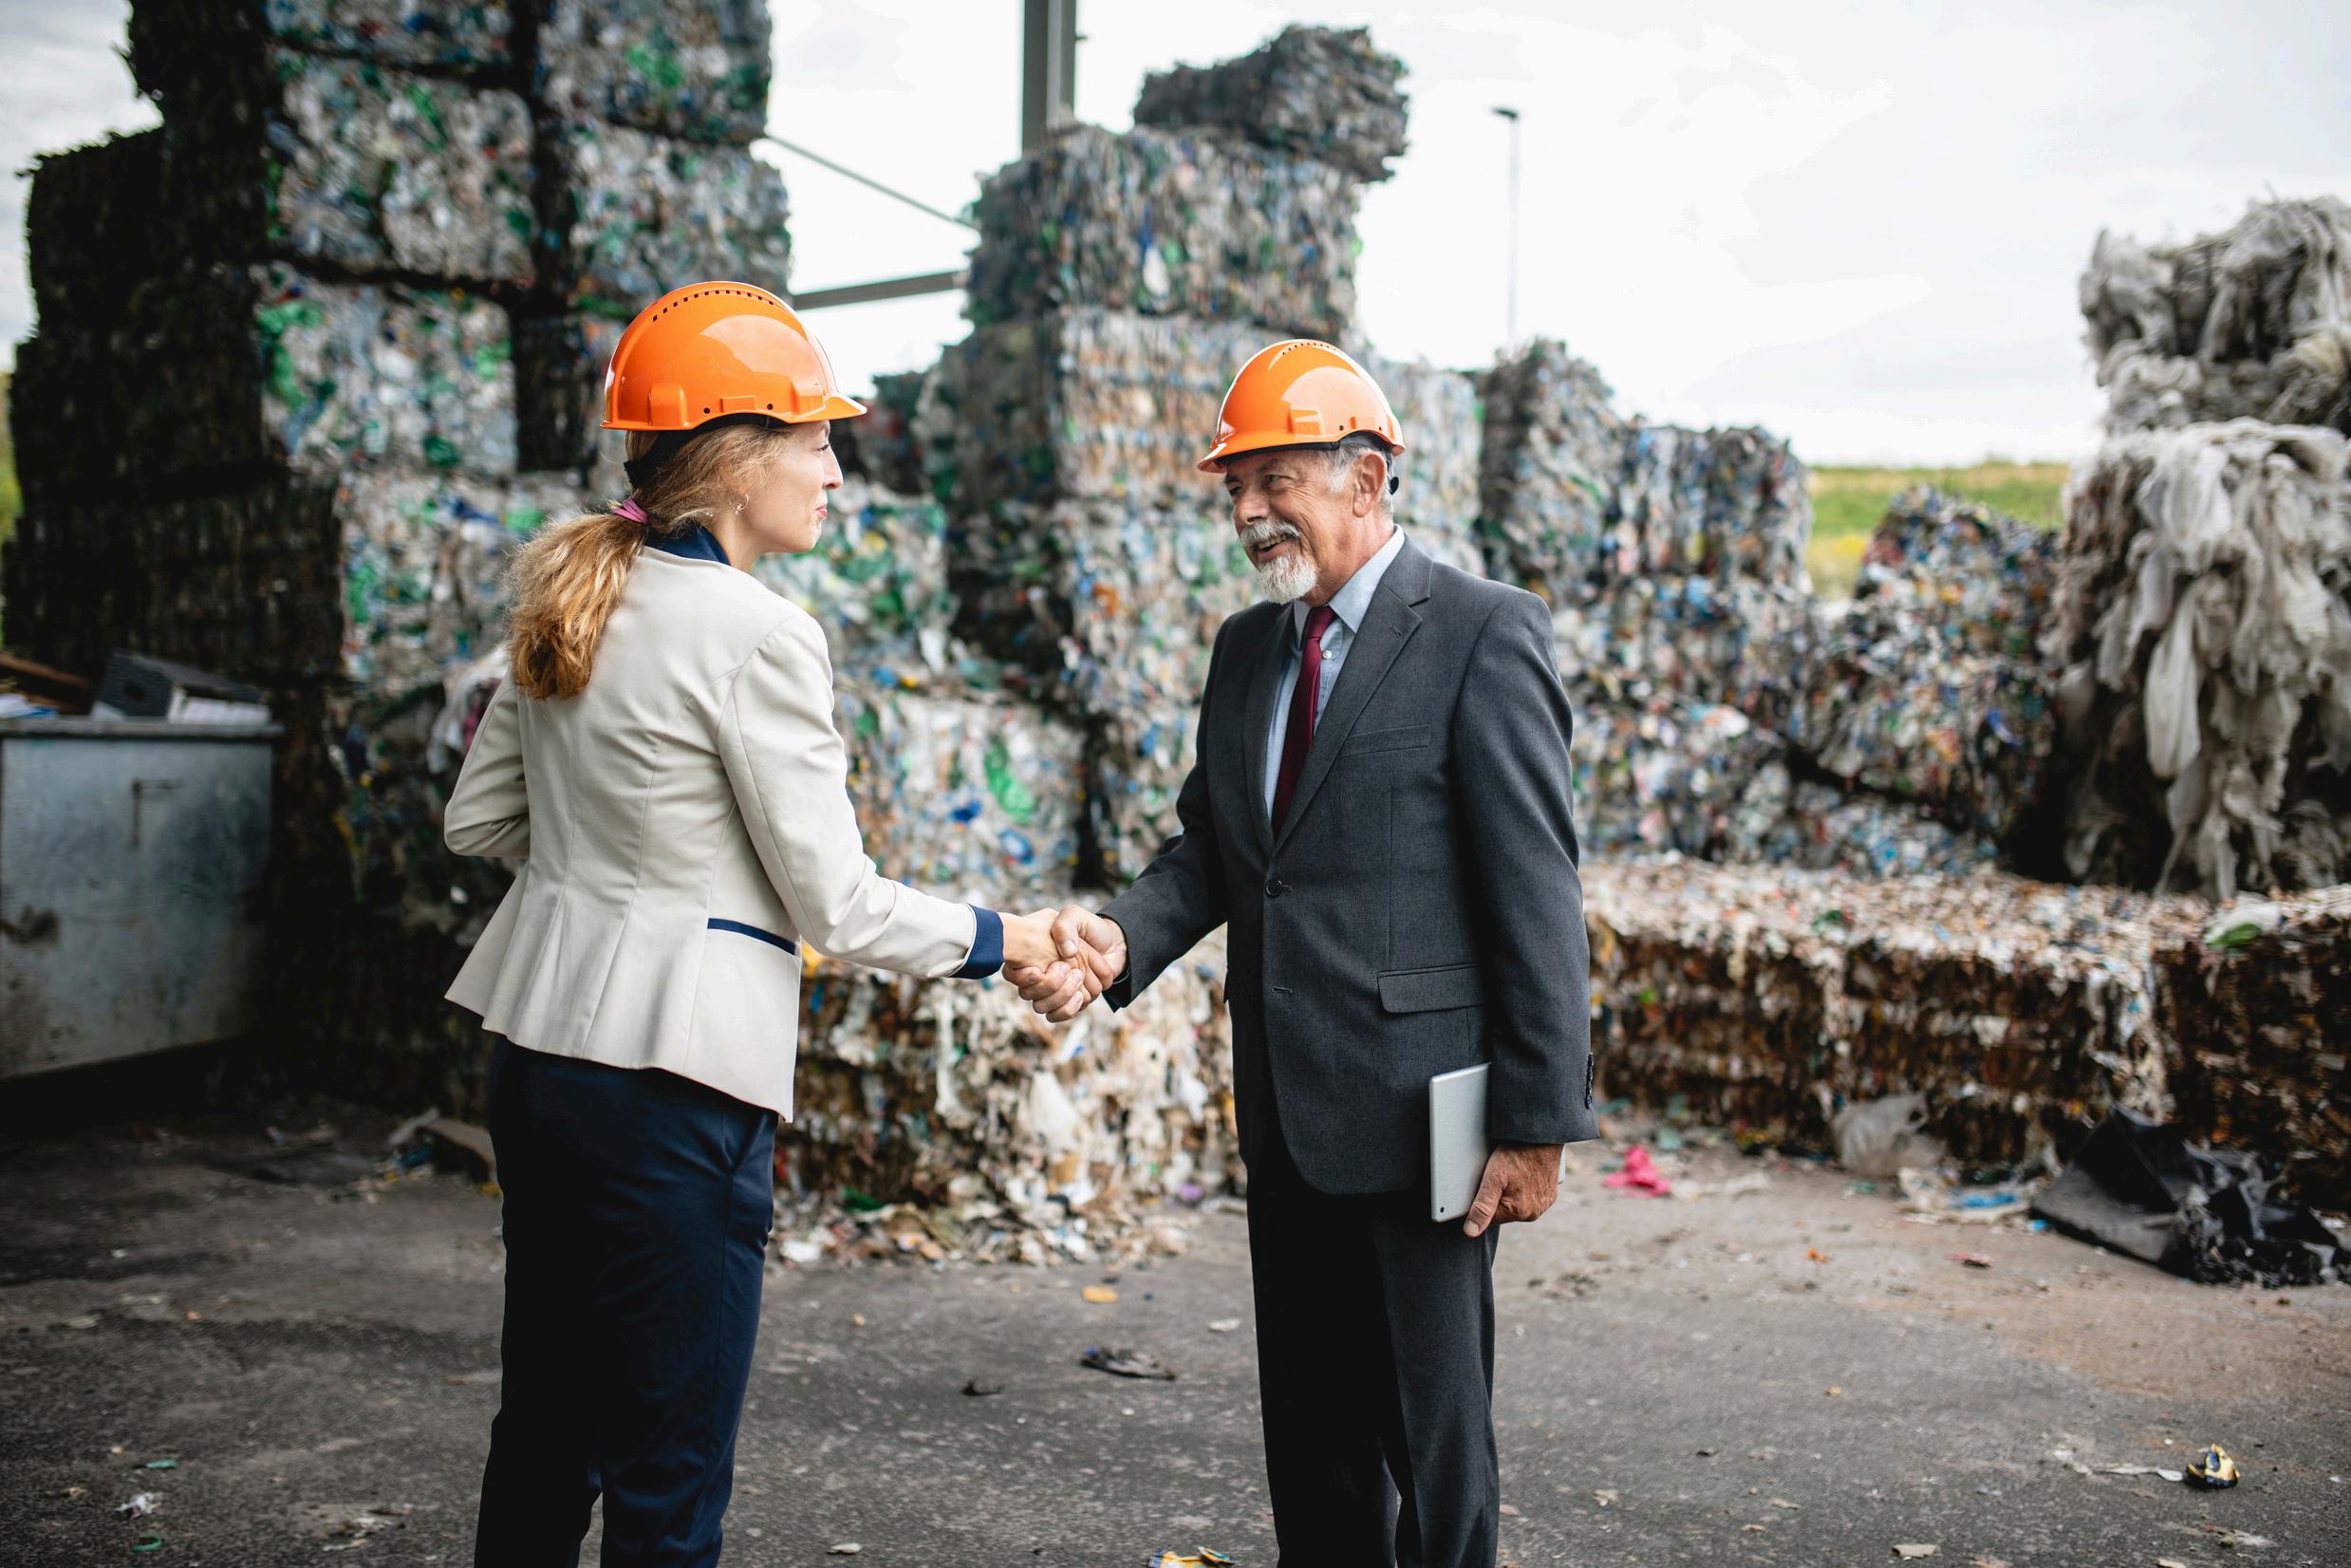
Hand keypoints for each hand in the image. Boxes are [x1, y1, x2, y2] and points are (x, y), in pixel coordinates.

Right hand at [1006, 907, 1125, 1022]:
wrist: (1112, 943)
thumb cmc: (1089, 928)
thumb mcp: (1074, 916)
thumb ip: (1064, 926)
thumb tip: (1065, 953)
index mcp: (1034, 955)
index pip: (1011, 974)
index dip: (1022, 976)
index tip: (1038, 970)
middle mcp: (1039, 975)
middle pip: (1027, 994)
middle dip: (1050, 984)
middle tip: (1067, 967)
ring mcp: (1052, 990)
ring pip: (1043, 1006)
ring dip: (1062, 994)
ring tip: (1078, 976)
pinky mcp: (1066, 1002)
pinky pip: (1057, 1015)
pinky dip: (1068, 1008)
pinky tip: (1079, 995)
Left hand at [1462, 1141, 1563, 1237]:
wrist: (1542, 1136)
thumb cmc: (1516, 1154)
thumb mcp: (1493, 1178)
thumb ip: (1482, 1207)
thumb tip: (1471, 1232)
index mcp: (1519, 1212)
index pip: (1488, 1218)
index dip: (1481, 1202)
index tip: (1483, 1184)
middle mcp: (1534, 1213)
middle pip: (1503, 1212)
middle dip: (1497, 1197)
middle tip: (1497, 1175)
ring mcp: (1544, 1204)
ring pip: (1516, 1204)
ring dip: (1510, 1193)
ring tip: (1510, 1172)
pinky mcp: (1550, 1194)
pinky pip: (1530, 1197)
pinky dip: (1523, 1188)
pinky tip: (1521, 1173)